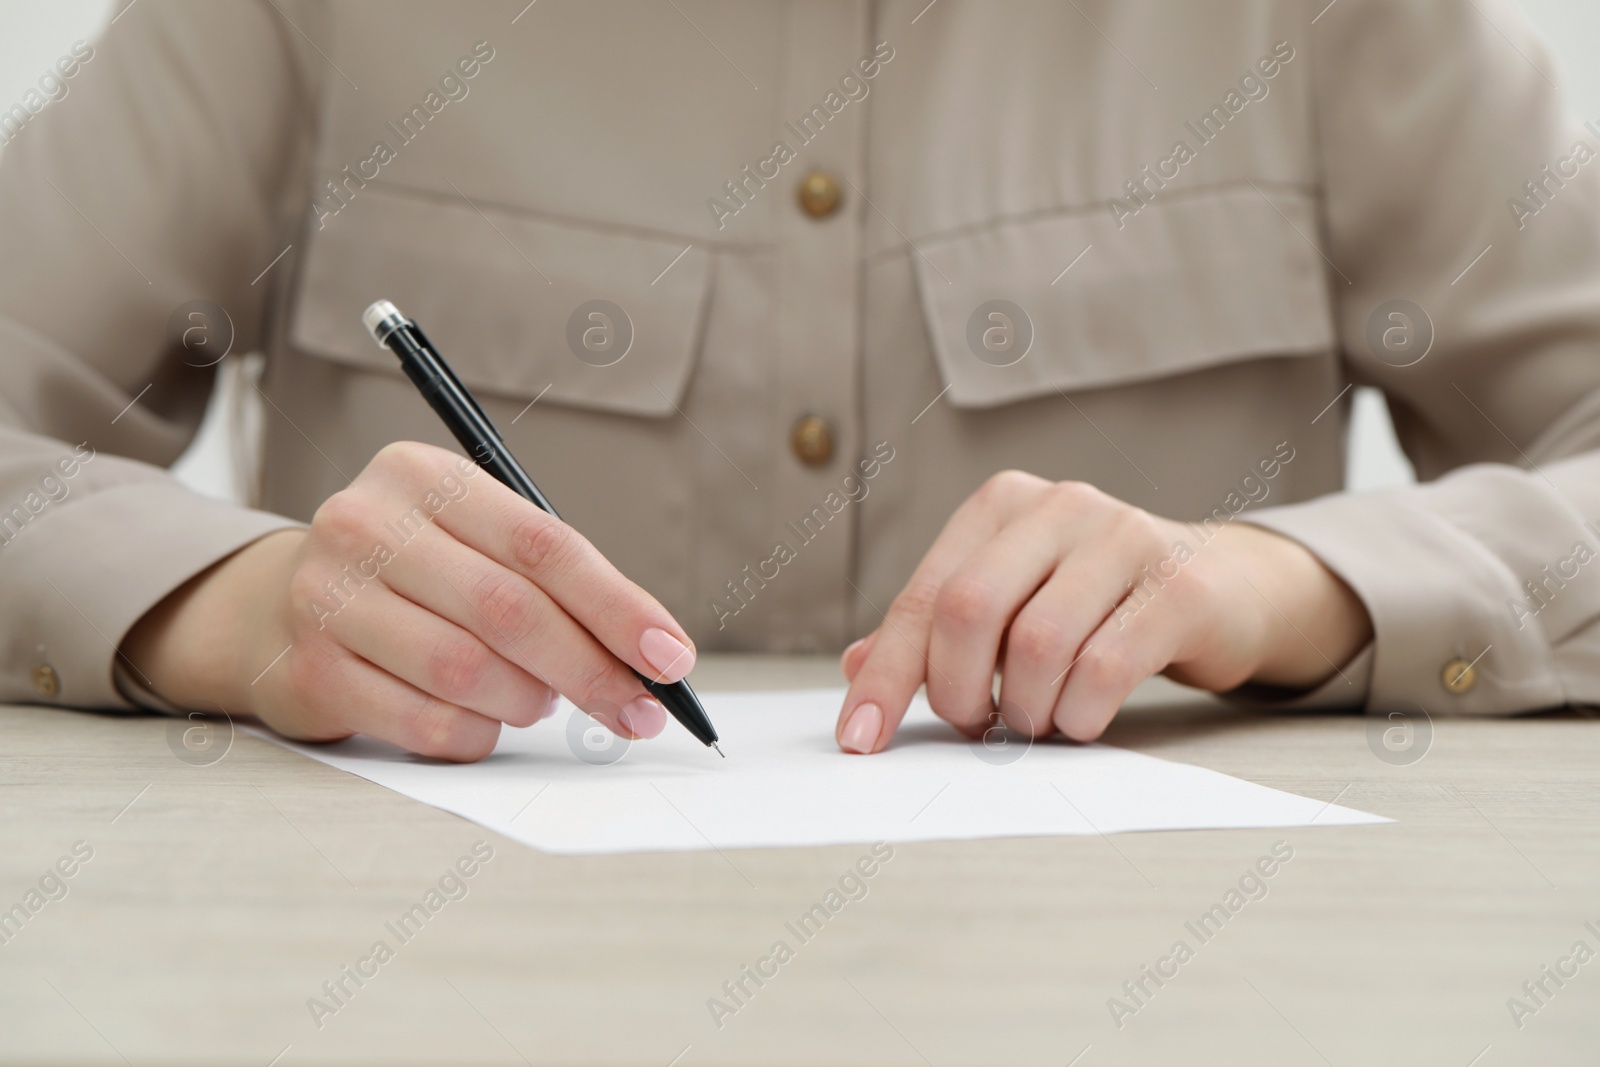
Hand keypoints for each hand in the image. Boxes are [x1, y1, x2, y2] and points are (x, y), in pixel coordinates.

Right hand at [121, 442, 696, 759]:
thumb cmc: (415, 575)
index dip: (618, 606)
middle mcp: (365, 524)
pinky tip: (486, 723)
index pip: (545, 543)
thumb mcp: (475, 542)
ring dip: (529, 700)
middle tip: (637, 709)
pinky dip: (478, 735)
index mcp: (422, 474)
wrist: (277, 609)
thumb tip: (653, 652)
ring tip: (538, 698)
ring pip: (469, 672)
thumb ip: (552, 580)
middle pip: (510, 611)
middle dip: (591, 670)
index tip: (671, 656)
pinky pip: (428, 723)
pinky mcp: (311, 670)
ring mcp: (328, 597)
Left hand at [833, 471, 1371, 753]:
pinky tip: (1082, 719)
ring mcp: (1126, 537)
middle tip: (976, 726)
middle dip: (957, 693)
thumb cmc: (1096, 600)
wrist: (1224, 584)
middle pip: (968, 613)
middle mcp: (1060, 506)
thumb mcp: (1013, 600)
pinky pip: (1106, 668)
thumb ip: (935, 630)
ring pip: (1036, 647)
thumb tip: (856, 668)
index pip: (924, 598)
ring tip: (1037, 719)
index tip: (860, 739)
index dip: (886, 676)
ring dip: (1026, 709)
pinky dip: (1080, 714)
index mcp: (1002, 505)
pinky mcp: (1181, 585)